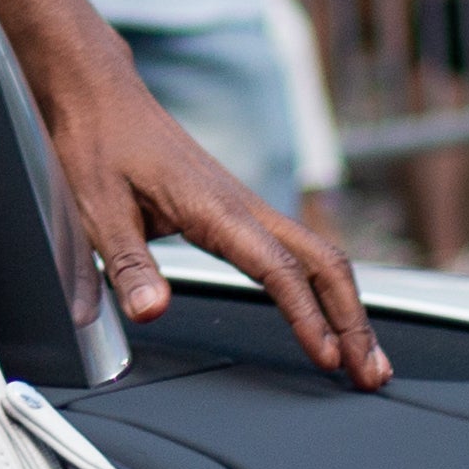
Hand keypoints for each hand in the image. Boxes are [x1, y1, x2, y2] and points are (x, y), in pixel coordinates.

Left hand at [45, 48, 385, 386]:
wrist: (99, 94)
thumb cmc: (98, 143)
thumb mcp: (98, 207)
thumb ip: (127, 264)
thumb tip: (151, 311)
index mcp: (216, 207)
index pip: (280, 270)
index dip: (309, 318)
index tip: (329, 359)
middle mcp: (243, 206)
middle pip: (324, 263)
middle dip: (354, 320)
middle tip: (370, 374)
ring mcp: (246, 207)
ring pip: (318, 256)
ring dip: (347, 306)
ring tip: (366, 357)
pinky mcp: (238, 211)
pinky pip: (297, 251)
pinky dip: (324, 288)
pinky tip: (328, 315)